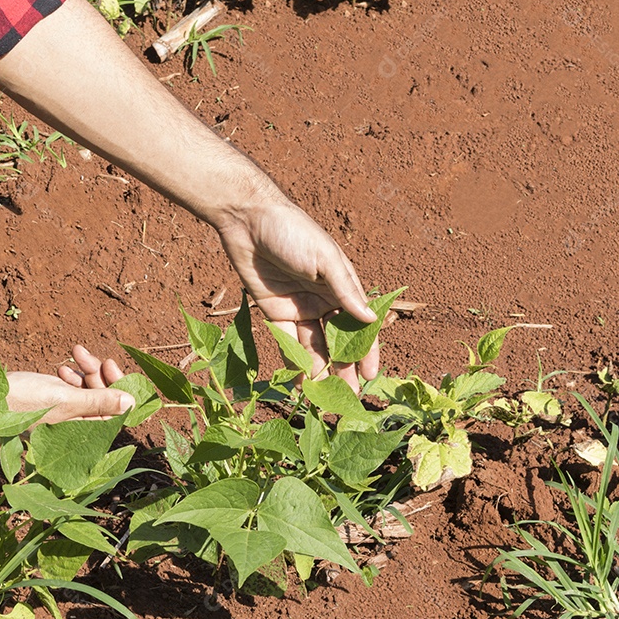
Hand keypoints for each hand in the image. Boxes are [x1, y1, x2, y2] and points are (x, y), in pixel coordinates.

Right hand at [3, 346, 131, 422]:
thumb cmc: (20, 403)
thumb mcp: (63, 400)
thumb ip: (98, 402)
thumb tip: (132, 402)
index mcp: (82, 433)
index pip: (116, 412)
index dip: (118, 386)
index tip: (109, 364)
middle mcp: (77, 427)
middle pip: (104, 398)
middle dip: (98, 374)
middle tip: (86, 355)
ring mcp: (66, 415)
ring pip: (89, 390)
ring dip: (85, 371)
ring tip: (73, 355)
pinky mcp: (54, 405)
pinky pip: (74, 390)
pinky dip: (73, 376)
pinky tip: (63, 367)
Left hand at [215, 196, 379, 390]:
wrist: (247, 220)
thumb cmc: (293, 231)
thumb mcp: (325, 258)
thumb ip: (346, 290)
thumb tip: (371, 321)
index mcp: (342, 286)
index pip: (359, 325)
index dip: (366, 350)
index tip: (371, 375)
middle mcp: (323, 301)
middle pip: (336, 341)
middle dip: (343, 369)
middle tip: (347, 398)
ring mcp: (299, 308)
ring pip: (313, 347)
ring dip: (320, 371)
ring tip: (324, 398)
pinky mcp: (273, 313)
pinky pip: (286, 343)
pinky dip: (293, 363)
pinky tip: (300, 384)